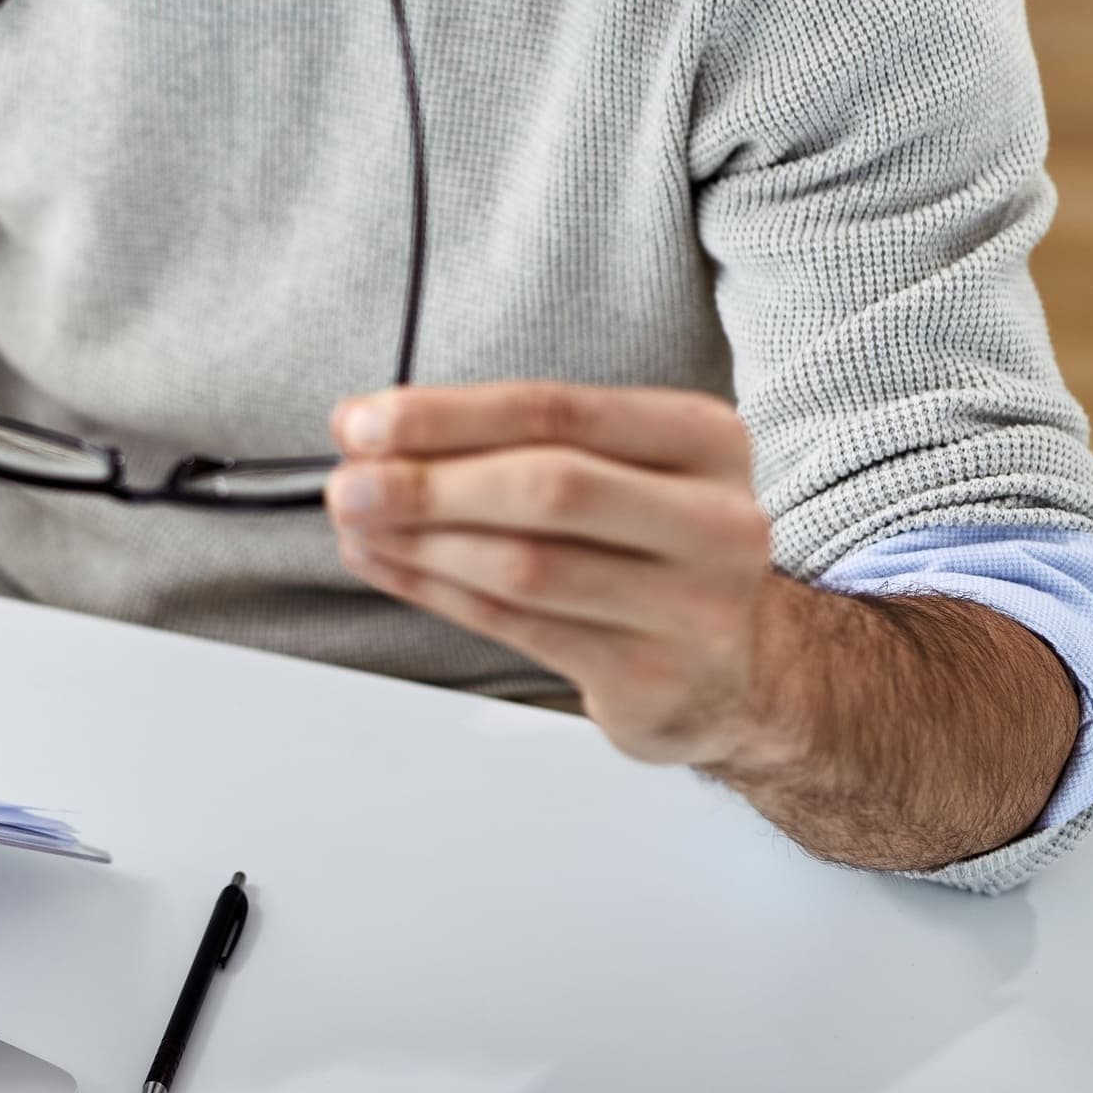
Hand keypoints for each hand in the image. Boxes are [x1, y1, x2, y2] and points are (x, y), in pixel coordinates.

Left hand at [325, 382, 783, 768]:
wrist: (744, 669)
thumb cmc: (653, 548)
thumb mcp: (617, 470)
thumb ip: (509, 444)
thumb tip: (369, 430)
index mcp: (705, 440)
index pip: (558, 411)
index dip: (448, 415)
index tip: (362, 421)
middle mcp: (716, 521)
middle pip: (549, 488)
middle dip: (430, 483)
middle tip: (348, 483)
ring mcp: (694, 610)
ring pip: (527, 566)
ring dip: (421, 544)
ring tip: (355, 525)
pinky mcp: (653, 682)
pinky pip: (520, 629)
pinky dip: (438, 593)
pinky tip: (389, 566)